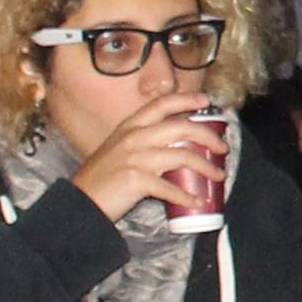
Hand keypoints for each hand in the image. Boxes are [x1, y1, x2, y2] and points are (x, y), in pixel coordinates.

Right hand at [63, 108, 222, 232]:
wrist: (79, 202)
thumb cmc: (100, 178)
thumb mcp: (118, 150)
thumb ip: (141, 143)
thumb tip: (174, 146)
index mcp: (129, 127)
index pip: (161, 104)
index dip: (186, 99)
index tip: (206, 101)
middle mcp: (133, 137)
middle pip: (182, 127)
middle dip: (208, 135)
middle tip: (222, 148)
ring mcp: (135, 158)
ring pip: (183, 155)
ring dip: (206, 167)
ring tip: (218, 176)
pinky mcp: (136, 180)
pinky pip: (170, 187)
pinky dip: (186, 195)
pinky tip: (195, 201)